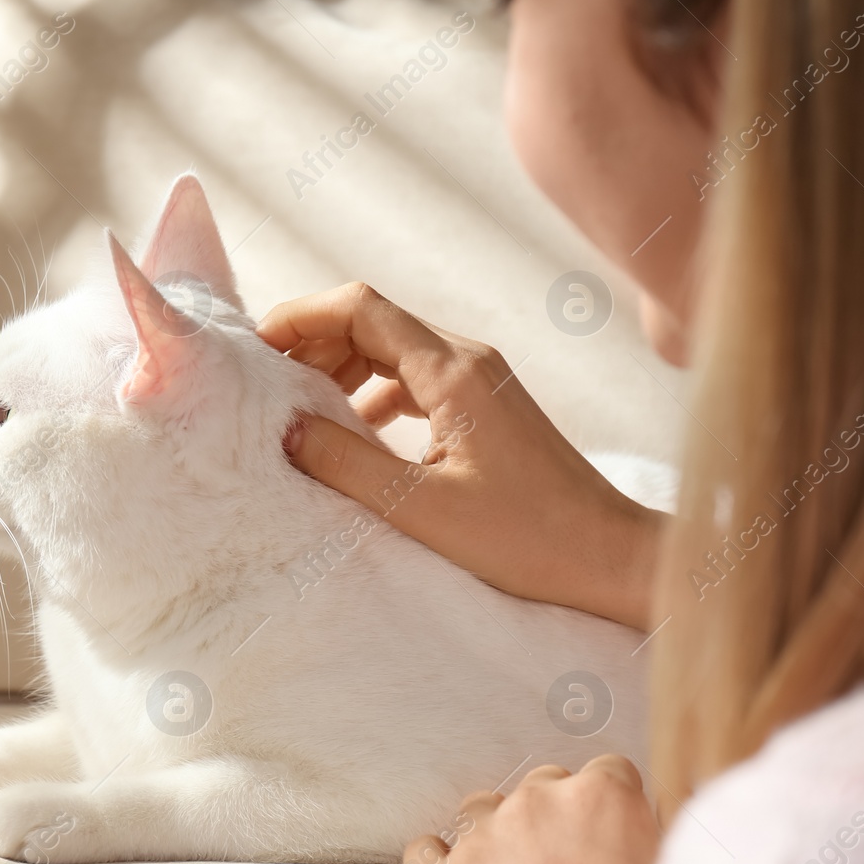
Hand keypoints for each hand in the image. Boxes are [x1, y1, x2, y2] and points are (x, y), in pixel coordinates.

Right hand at [258, 283, 660, 629]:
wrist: (609, 556)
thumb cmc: (528, 539)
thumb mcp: (421, 508)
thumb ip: (346, 463)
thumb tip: (284, 429)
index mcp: (453, 370)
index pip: (359, 306)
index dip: (299, 317)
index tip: (254, 352)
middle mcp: (468, 359)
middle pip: (372, 320)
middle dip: (312, 343)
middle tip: (264, 386)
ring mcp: (480, 380)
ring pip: (392, 349)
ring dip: (341, 370)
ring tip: (298, 411)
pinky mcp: (486, 407)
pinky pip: (414, 380)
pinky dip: (373, 395)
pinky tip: (352, 435)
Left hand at [405, 756, 660, 863]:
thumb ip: (650, 842)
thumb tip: (640, 832)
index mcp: (603, 801)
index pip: (606, 773)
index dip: (608, 812)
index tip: (605, 837)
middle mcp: (536, 809)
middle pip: (541, 786)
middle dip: (552, 824)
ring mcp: (478, 846)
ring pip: (479, 811)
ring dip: (496, 840)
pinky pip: (424, 851)